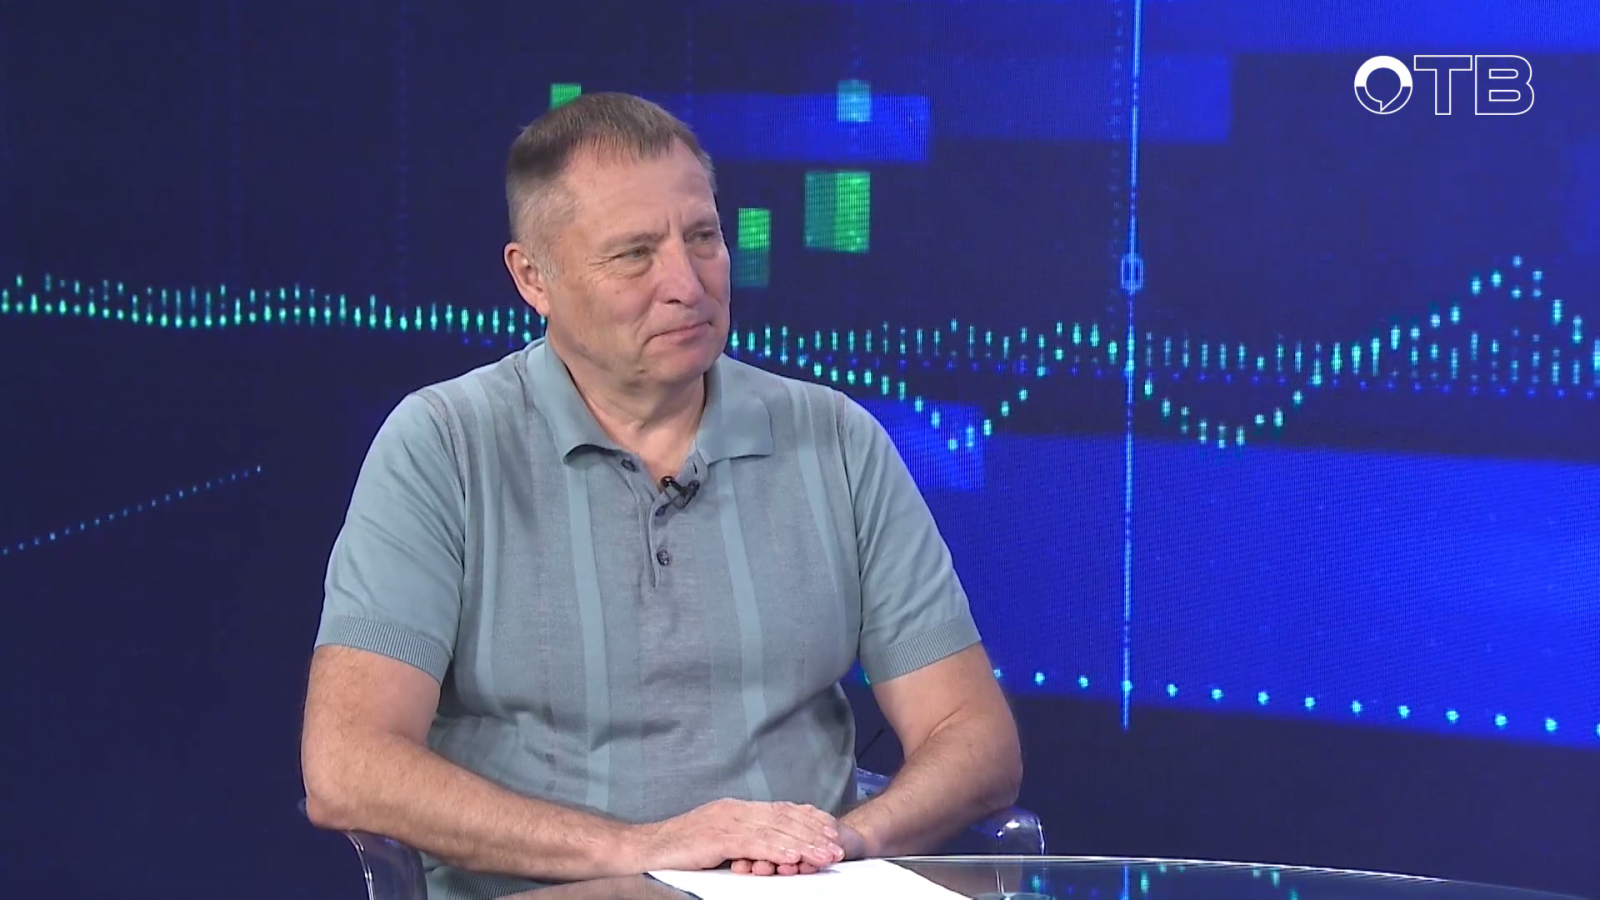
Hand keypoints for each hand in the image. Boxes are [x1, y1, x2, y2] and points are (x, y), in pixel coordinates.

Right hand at [629, 799, 845, 873]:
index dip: (807, 819)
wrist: (643, 848)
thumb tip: (766, 847)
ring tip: (827, 853)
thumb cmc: (677, 848)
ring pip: (775, 830)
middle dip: (813, 831)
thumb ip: (741, 839)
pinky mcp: (717, 837)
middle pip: (783, 819)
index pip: (779, 810)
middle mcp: (734, 810)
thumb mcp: (715, 838)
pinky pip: (755, 843)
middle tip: (837, 843)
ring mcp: (726, 822)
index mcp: (735, 809)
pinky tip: (796, 856)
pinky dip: (778, 849)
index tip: (829, 828)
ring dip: (805, 843)